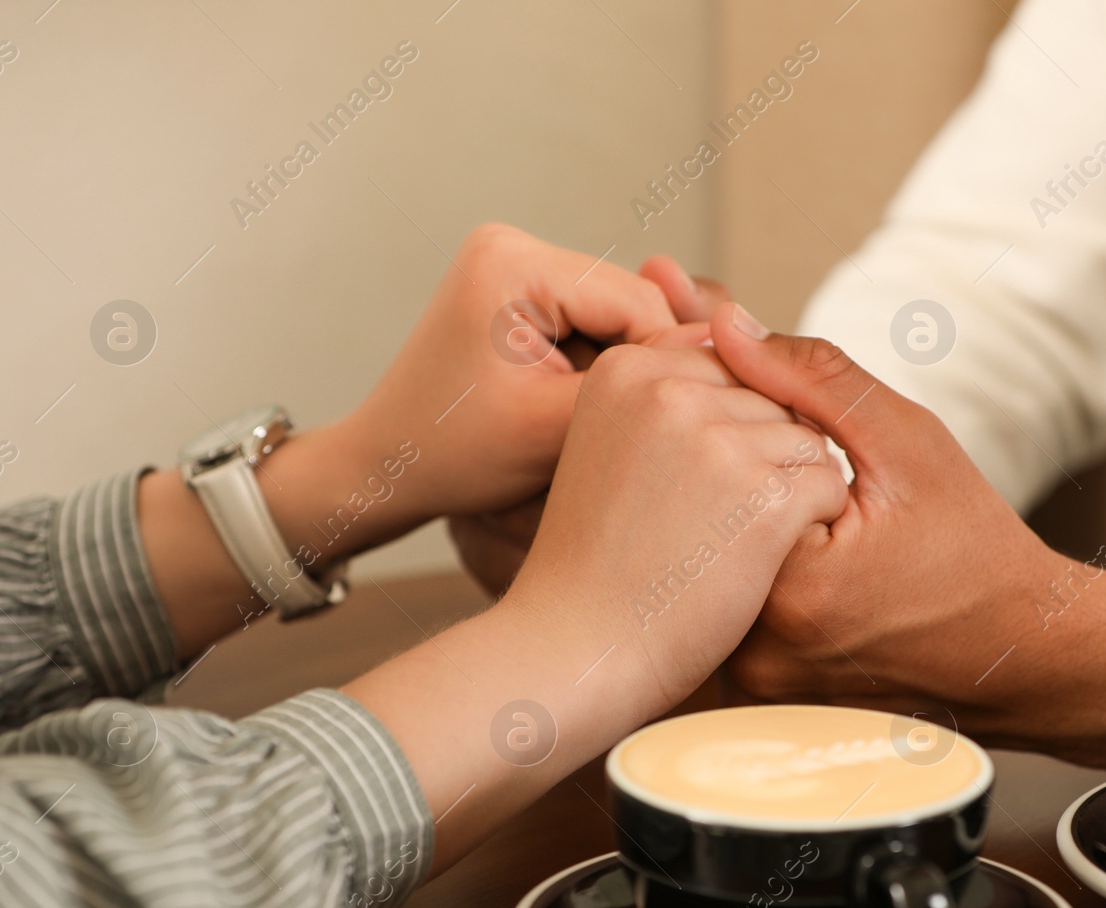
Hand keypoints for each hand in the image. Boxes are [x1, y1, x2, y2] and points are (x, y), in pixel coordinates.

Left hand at [341, 223, 679, 523]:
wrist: (385, 465)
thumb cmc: (455, 458)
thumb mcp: (556, 431)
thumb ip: (637, 385)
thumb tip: (720, 345)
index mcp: (513, 263)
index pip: (638, 305)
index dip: (671, 368)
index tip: (689, 428)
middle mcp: (511, 243)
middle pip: (630, 303)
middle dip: (644, 368)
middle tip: (650, 432)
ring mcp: (512, 260)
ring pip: (617, 315)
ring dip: (624, 370)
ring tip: (610, 426)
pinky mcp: (517, 287)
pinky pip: (590, 322)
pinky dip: (598, 367)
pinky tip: (585, 410)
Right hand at [502, 334, 848, 712]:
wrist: (578, 646)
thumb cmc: (599, 556)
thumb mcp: (611, 442)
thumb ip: (665, 386)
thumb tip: (732, 323)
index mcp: (627, 367)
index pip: (728, 363)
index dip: (727, 429)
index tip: (687, 483)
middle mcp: (671, 389)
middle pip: (771, 398)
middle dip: (761, 457)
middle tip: (701, 521)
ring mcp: (718, 441)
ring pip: (807, 440)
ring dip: (789, 493)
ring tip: (725, 542)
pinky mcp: (762, 496)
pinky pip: (828, 485)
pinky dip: (812, 526)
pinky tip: (757, 559)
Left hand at [708, 307, 1105, 766]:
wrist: (1018, 651)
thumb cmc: (974, 546)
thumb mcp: (907, 442)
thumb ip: (812, 377)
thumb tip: (723, 321)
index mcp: (790, 585)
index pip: (712, 471)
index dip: (741, 429)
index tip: (797, 434)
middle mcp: (757, 647)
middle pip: (701, 525)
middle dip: (735, 477)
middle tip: (825, 493)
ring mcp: (753, 679)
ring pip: (710, 566)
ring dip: (736, 525)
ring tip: (827, 529)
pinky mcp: (758, 693)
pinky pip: (730, 609)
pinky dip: (750, 572)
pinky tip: (811, 564)